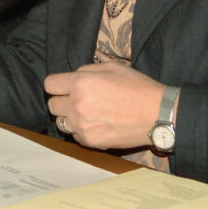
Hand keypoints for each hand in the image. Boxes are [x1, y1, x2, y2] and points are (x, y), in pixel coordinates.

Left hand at [44, 62, 166, 149]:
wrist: (158, 114)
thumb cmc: (137, 87)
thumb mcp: (112, 67)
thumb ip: (87, 70)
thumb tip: (73, 76)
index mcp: (81, 83)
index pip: (49, 85)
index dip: (57, 85)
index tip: (64, 87)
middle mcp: (78, 105)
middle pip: (52, 105)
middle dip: (62, 101)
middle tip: (78, 100)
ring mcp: (83, 125)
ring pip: (61, 123)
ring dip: (70, 118)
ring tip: (88, 114)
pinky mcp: (91, 141)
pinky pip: (75, 136)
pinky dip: (82, 131)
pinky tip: (97, 125)